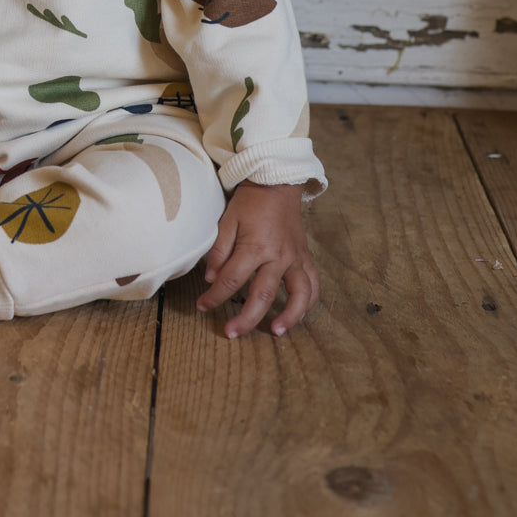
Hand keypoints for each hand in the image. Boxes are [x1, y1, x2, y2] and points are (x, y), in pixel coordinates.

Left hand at [196, 181, 318, 338]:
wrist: (276, 182)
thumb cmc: (249, 202)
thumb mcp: (227, 221)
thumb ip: (219, 251)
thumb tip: (210, 278)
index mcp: (255, 246)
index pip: (231, 280)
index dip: (215, 296)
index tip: (202, 306)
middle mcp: (278, 256)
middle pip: (262, 296)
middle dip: (245, 319)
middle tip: (231, 333)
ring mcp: (295, 259)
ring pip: (298, 295)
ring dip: (289, 317)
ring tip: (275, 332)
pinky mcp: (305, 257)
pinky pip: (313, 284)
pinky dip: (308, 302)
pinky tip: (299, 314)